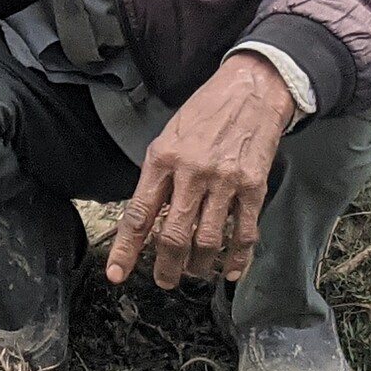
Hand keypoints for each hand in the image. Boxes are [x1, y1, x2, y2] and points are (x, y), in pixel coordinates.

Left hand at [106, 53, 294, 290]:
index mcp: (162, 158)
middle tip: (163, 280)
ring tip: (193, 272)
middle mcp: (191, 172)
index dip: (127, 249)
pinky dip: (236, 259)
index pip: (139, 213)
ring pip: (207, 241)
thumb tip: (147, 218)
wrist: (249, 90)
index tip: (117, 273)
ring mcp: (224, 181)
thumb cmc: (204, 113)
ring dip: (198, 266)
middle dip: (166, 267)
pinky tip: (229, 270)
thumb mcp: (168, 136)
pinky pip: (243, 234)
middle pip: (173, 235)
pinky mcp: (253, 187)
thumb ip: (158, 176)